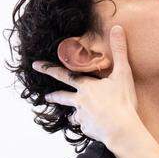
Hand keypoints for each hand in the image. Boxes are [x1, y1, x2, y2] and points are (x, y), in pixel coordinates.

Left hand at [31, 25, 143, 148]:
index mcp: (86, 86)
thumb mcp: (123, 73)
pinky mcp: (88, 129)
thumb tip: (117, 28)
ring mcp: (83, 117)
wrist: (121, 129)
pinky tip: (95, 128)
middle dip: (54, 96)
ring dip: (73, 114)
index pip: (64, 74)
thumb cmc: (122, 101)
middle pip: (63, 97)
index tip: (36, 65)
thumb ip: (120, 50)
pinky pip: (86, 127)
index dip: (49, 68)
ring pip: (74, 115)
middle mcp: (80, 101)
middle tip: (46, 96)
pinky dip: (89, 126)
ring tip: (73, 117)